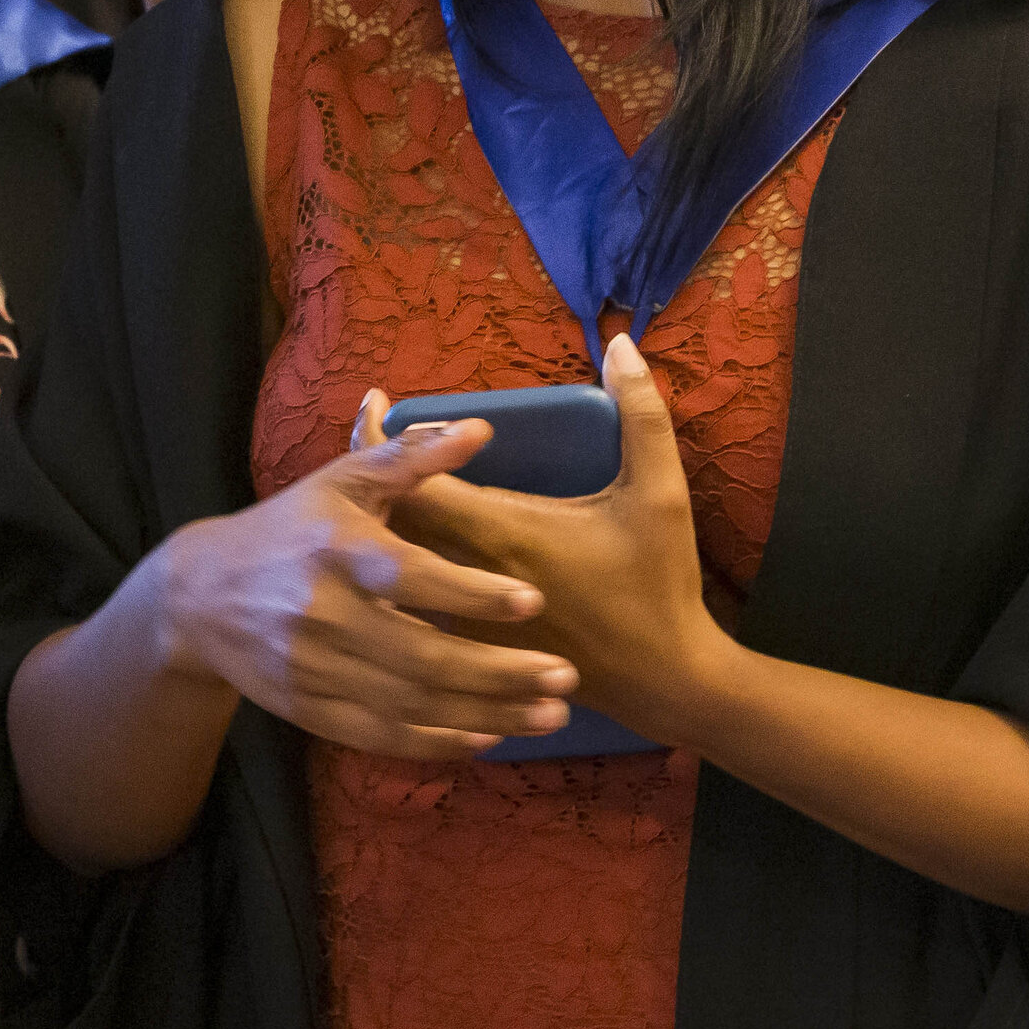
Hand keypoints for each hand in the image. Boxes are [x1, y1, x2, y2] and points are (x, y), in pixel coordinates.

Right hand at [150, 412, 576, 756]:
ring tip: (551, 714)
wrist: (200, 594)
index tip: (532, 601)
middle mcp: (320, 614)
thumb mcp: (341, 481)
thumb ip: (411, 459)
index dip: (469, 593)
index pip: (407, 577)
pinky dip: (436, 743)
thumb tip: (482, 430)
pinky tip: (489, 738)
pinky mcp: (308, 710)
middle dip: (498, 671)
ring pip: (410, 705)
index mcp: (333, 549)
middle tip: (566, 675)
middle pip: (419, 656)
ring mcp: (313, 670)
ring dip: (486, 713)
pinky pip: (380, 737)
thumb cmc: (290, 527)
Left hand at [390, 337, 738, 741]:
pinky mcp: (465, 651)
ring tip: (362, 491)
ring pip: (389, 571)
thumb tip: (621, 344)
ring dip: (374, 527)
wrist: (666, 683)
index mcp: (501, 530)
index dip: (384, 439)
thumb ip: (641, 415)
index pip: (414, 478)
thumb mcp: (660, 494)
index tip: (372, 404)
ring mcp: (458, 620)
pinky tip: (389, 555)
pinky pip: (408, 607)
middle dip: (367, 477)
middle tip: (363, 436)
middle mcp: (464, 575)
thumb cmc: (658, 585)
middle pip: (386, 521)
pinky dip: (392, 573)